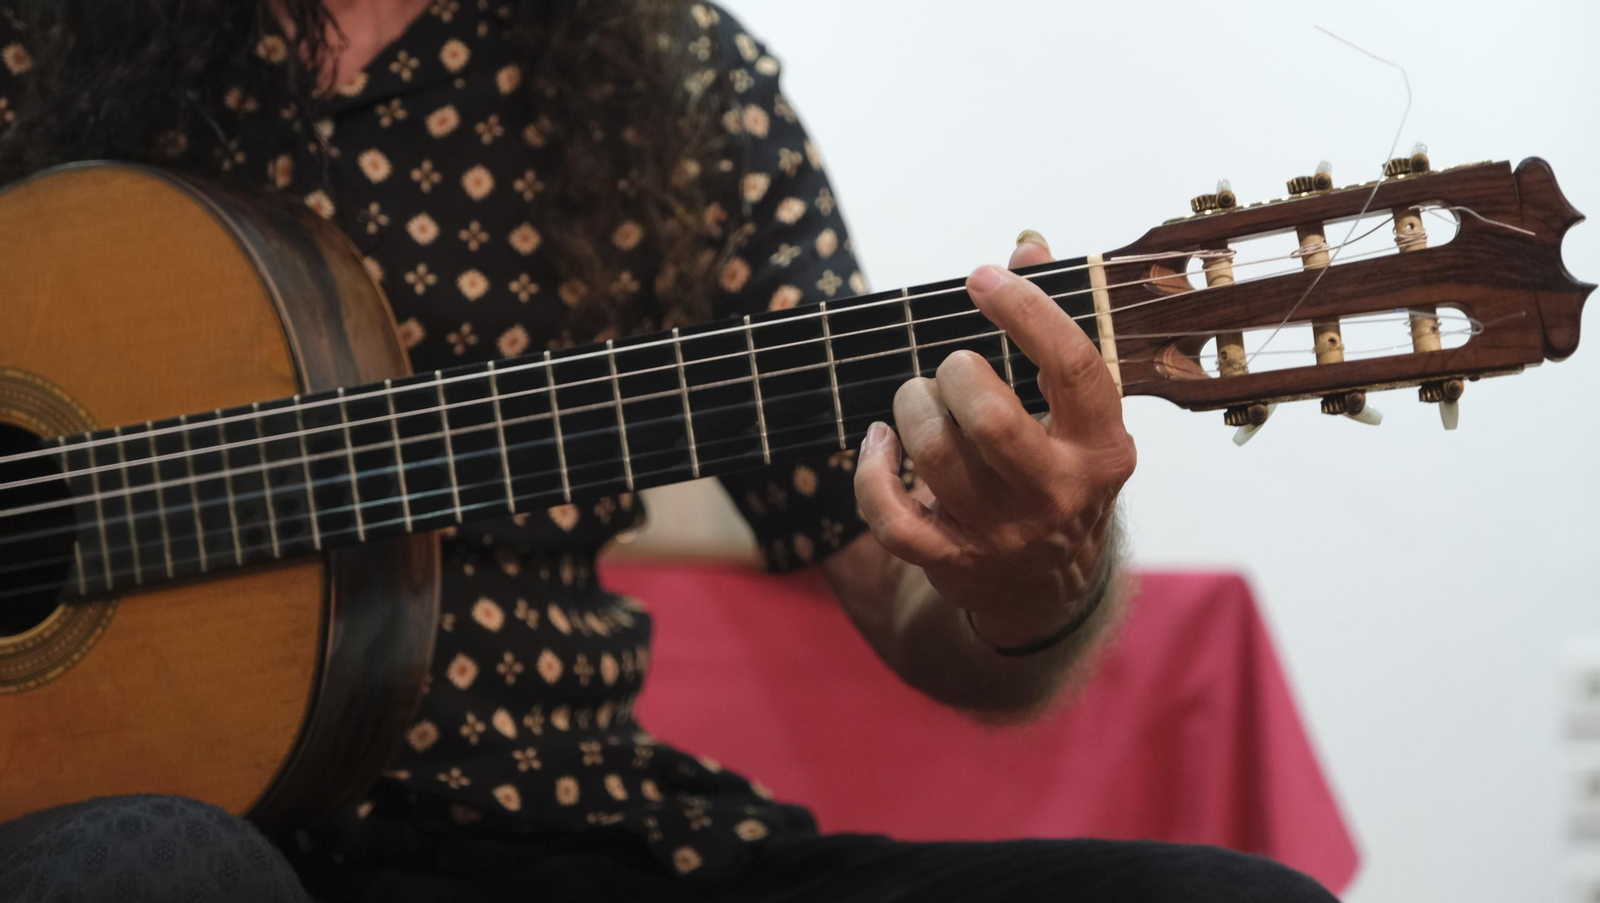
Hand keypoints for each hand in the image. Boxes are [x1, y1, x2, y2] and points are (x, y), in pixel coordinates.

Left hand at [853, 234, 1135, 646]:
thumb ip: (1050, 327)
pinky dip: (872, 471)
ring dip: (911, 409)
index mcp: (1102, 446)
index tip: (982, 278)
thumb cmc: (1055, 470)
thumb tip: (1027, 248)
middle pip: (990, 419)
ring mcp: (1003, 532)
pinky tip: (878, 442)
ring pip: (935, 457)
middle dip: (953, 373)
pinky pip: (891, 517)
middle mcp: (1057, 492)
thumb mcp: (1075, 410)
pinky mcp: (951, 560)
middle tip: (950, 367)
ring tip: (916, 400)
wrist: (1047, 585)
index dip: (1024, 309)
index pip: (1073, 365)